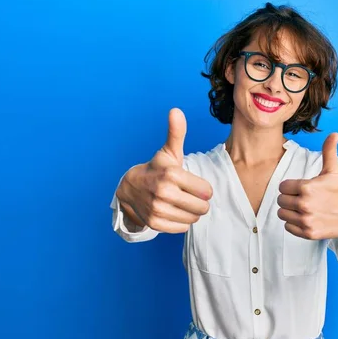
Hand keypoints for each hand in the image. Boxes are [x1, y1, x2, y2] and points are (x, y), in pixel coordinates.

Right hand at [116, 108, 212, 232]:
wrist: (131, 188)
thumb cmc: (156, 169)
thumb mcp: (168, 152)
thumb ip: (176, 133)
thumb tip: (176, 110)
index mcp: (171, 174)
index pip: (207, 190)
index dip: (204, 188)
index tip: (194, 184)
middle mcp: (164, 192)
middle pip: (202, 207)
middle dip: (200, 202)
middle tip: (190, 195)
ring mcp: (158, 209)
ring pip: (193, 218)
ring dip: (192, 213)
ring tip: (182, 203)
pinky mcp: (155, 223)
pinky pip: (183, 228)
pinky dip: (182, 222)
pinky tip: (174, 211)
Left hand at [277, 133, 337, 239]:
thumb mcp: (334, 170)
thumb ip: (329, 150)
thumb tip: (335, 133)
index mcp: (307, 187)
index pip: (282, 187)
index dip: (290, 187)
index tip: (301, 188)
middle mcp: (304, 204)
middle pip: (280, 200)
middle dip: (289, 198)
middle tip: (302, 198)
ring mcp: (306, 220)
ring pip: (282, 214)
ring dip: (289, 211)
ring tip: (303, 208)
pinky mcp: (308, 233)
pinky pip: (288, 227)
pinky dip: (294, 224)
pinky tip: (305, 218)